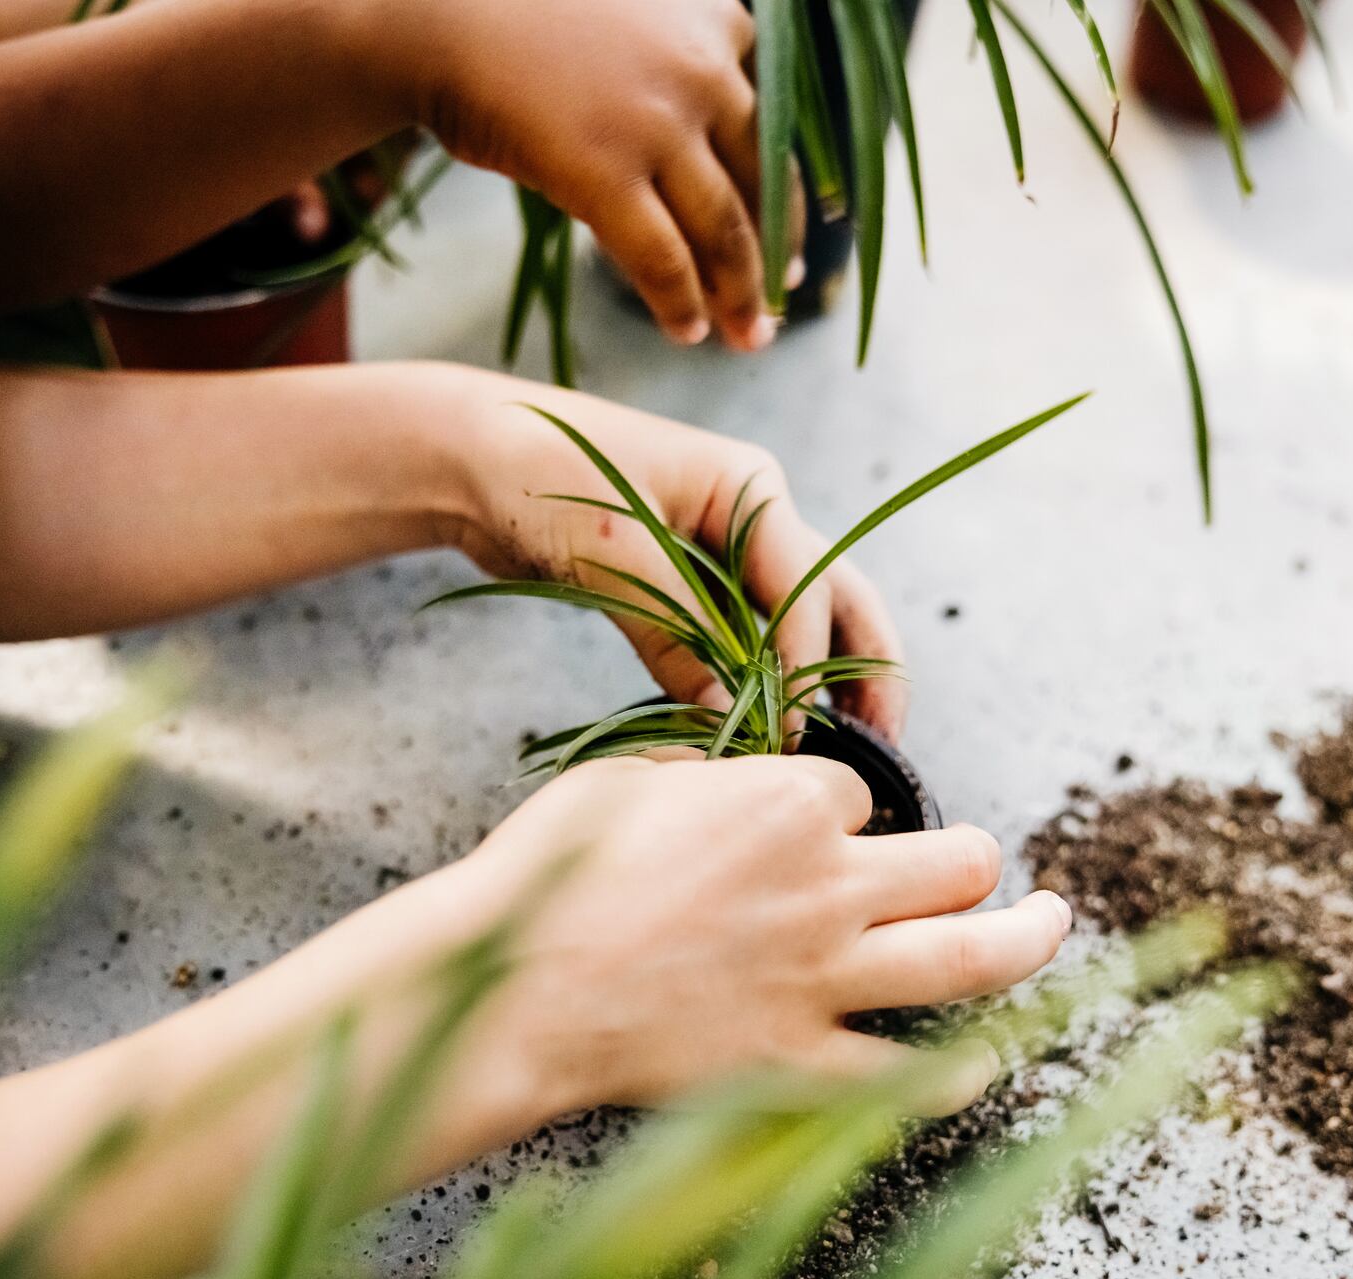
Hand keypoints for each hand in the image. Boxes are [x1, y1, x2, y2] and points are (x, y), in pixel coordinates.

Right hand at [380, 0, 801, 351]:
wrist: (439, 17)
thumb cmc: (527, 21)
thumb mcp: (638, 18)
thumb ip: (685, 65)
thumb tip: (715, 158)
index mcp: (723, 20)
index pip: (776, 130)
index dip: (787, 201)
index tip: (790, 250)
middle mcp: (706, 66)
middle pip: (763, 184)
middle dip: (772, 258)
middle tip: (774, 307)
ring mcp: (658, 121)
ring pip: (725, 230)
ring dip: (740, 295)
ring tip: (743, 337)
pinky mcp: (604, 172)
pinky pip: (663, 258)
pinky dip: (679, 303)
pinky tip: (686, 332)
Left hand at [443, 372, 906, 737]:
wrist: (468, 455)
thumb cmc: (539, 474)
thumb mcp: (610, 554)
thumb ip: (673, 634)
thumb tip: (723, 716)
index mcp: (750, 486)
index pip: (806, 586)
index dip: (806, 665)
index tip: (793, 732)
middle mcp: (753, 515)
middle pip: (837, 597)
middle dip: (866, 667)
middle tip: (884, 743)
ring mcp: (725, 550)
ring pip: (798, 623)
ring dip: (821, 681)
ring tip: (844, 748)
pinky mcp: (688, 583)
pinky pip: (742, 638)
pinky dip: (760, 681)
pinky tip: (767, 728)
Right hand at [457, 754, 1071, 1114]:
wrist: (521, 985)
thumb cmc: (555, 872)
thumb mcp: (626, 779)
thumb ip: (701, 780)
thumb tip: (720, 786)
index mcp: (786, 804)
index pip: (862, 791)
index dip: (843, 807)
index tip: (815, 825)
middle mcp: (828, 886)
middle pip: (956, 861)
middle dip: (974, 859)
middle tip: (982, 866)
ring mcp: (823, 978)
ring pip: (970, 956)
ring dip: (1028, 939)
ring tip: (1055, 924)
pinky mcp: (799, 1060)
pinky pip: (900, 1072)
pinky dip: (949, 1075)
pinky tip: (978, 1067)